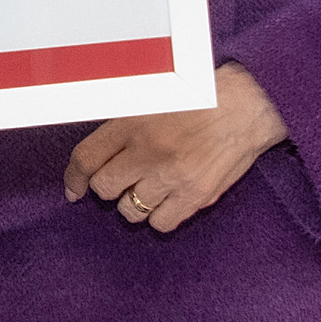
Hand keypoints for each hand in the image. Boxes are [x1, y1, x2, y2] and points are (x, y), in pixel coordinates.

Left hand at [63, 62, 287, 232]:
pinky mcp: (195, 196)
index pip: (86, 158)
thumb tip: (98, 155)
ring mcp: (172, 177)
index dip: (74, 178)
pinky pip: (162, 223)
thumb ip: (125, 125)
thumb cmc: (201, 99)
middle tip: (120, 180)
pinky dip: (160, 216)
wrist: (247, 106)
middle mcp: (149, 151)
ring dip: (132, 202)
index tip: (73, 189)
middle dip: (107, 187)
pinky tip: (167, 200)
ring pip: (130, 210)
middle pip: (105, 188)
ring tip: (147, 188)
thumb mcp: (153, 99)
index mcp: (133, 122)